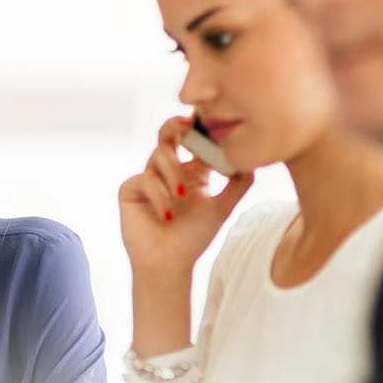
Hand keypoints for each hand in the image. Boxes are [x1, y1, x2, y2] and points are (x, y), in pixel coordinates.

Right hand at [119, 116, 254, 276]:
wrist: (169, 263)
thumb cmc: (193, 237)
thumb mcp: (222, 208)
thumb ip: (238, 184)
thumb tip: (252, 160)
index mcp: (191, 170)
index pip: (194, 141)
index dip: (200, 128)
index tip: (211, 119)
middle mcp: (168, 170)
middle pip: (168, 134)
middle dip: (175, 125)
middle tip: (186, 124)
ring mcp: (148, 178)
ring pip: (159, 155)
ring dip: (173, 173)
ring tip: (181, 196)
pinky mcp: (130, 189)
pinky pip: (144, 179)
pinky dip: (159, 195)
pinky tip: (167, 215)